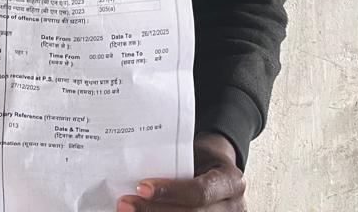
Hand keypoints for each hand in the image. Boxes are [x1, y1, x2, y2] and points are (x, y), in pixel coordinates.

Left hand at [116, 133, 244, 210]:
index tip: (141, 187)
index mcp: (231, 181)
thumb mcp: (196, 152)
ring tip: (128, 211)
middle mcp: (232, 207)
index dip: (170, 192)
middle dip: (154, 211)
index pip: (199, 192)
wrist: (219, 168)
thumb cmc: (203, 158)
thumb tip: (135, 169)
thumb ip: (175, 162)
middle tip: (125, 204)